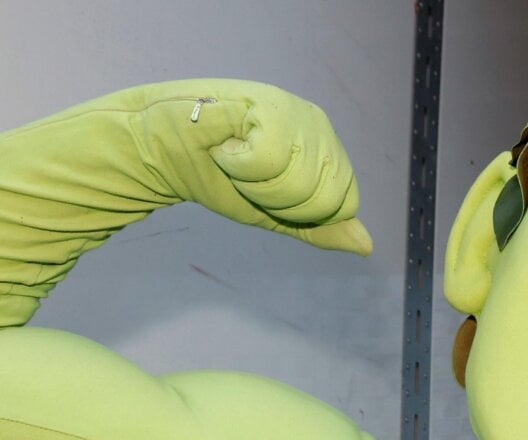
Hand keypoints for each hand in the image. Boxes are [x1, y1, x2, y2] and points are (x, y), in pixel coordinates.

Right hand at [138, 80, 371, 254]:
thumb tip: (366, 247)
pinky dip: (239, 164)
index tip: (265, 191)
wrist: (161, 153)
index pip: (344, 204)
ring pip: (300, 183)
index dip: (299, 212)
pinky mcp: (269, 105)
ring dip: (255, 183)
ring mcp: (296, 113)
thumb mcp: (274, 212)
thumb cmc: (218, 178)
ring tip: (235, 159)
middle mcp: (319, 127)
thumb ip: (318, 227)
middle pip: (327, 199)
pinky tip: (225, 146)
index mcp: (327, 151)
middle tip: (248, 177)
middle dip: (278, 201)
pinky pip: (272, 161)